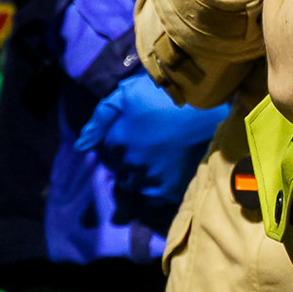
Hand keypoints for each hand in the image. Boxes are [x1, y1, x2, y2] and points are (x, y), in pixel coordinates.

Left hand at [73, 73, 228, 216]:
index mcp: (117, 141)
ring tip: (157, 163)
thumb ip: (101, 116)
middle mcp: (129, 165)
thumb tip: (81, 145)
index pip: (105, 152)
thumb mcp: (129, 93)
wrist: (212, 106)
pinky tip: (167, 175)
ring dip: (140, 177)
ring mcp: (150, 179)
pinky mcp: (171, 189)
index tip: (133, 135)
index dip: (117, 144)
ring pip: (135, 186)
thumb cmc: (167, 95)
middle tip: (147, 148)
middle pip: (119, 172)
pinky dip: (157, 189)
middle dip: (127, 163)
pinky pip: (154, 198)